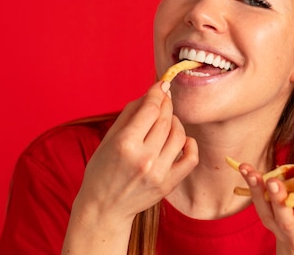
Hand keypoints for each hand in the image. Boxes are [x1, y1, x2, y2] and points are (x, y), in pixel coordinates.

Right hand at [64, 81, 198, 252]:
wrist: (104, 208)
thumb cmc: (102, 170)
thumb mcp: (109, 138)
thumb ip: (130, 113)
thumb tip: (152, 93)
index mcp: (124, 144)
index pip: (151, 109)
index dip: (158, 93)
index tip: (162, 85)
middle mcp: (143, 158)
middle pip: (166, 119)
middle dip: (167, 104)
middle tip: (165, 99)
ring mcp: (158, 173)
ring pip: (179, 135)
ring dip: (176, 122)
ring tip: (168, 121)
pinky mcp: (168, 185)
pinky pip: (191, 158)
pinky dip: (189, 144)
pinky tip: (181, 139)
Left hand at [240, 164, 293, 253]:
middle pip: (285, 221)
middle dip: (279, 200)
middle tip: (274, 180)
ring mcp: (279, 230)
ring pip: (266, 214)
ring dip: (257, 192)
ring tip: (251, 173)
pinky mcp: (268, 220)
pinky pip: (257, 204)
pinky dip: (250, 186)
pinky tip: (246, 169)